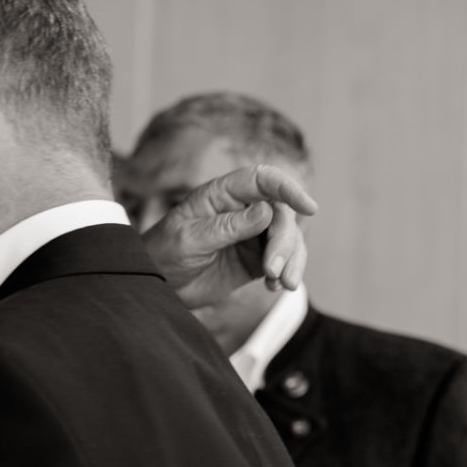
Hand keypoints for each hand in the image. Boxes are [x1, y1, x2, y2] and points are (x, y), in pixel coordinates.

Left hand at [140, 164, 318, 307]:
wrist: (158, 284)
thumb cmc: (164, 253)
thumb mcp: (190, 239)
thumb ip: (227, 227)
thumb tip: (267, 211)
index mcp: (223, 194)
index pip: (262, 180)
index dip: (287, 188)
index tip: (309, 207)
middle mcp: (243, 209)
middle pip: (282, 215)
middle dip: (284, 243)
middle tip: (272, 270)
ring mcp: (253, 234)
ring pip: (289, 239)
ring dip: (291, 261)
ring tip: (279, 283)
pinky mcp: (257, 259)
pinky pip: (284, 261)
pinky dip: (286, 273)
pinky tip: (274, 287)